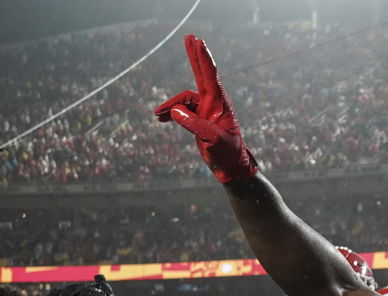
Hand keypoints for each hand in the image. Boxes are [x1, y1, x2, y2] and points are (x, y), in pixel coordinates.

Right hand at [154, 34, 257, 182]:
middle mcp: (214, 102)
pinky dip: (172, 112)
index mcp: (219, 103)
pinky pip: (182, 110)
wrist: (230, 166)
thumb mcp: (211, 140)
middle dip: (195, 56)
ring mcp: (207, 109)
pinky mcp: (200, 118)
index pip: (210, 75)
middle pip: (202, 74)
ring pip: (184, 99)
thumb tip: (174, 111)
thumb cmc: (226, 152)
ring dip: (170, 105)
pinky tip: (161, 118)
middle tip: (190, 37)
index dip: (203, 58)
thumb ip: (193, 125)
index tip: (198, 41)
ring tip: (158, 115)